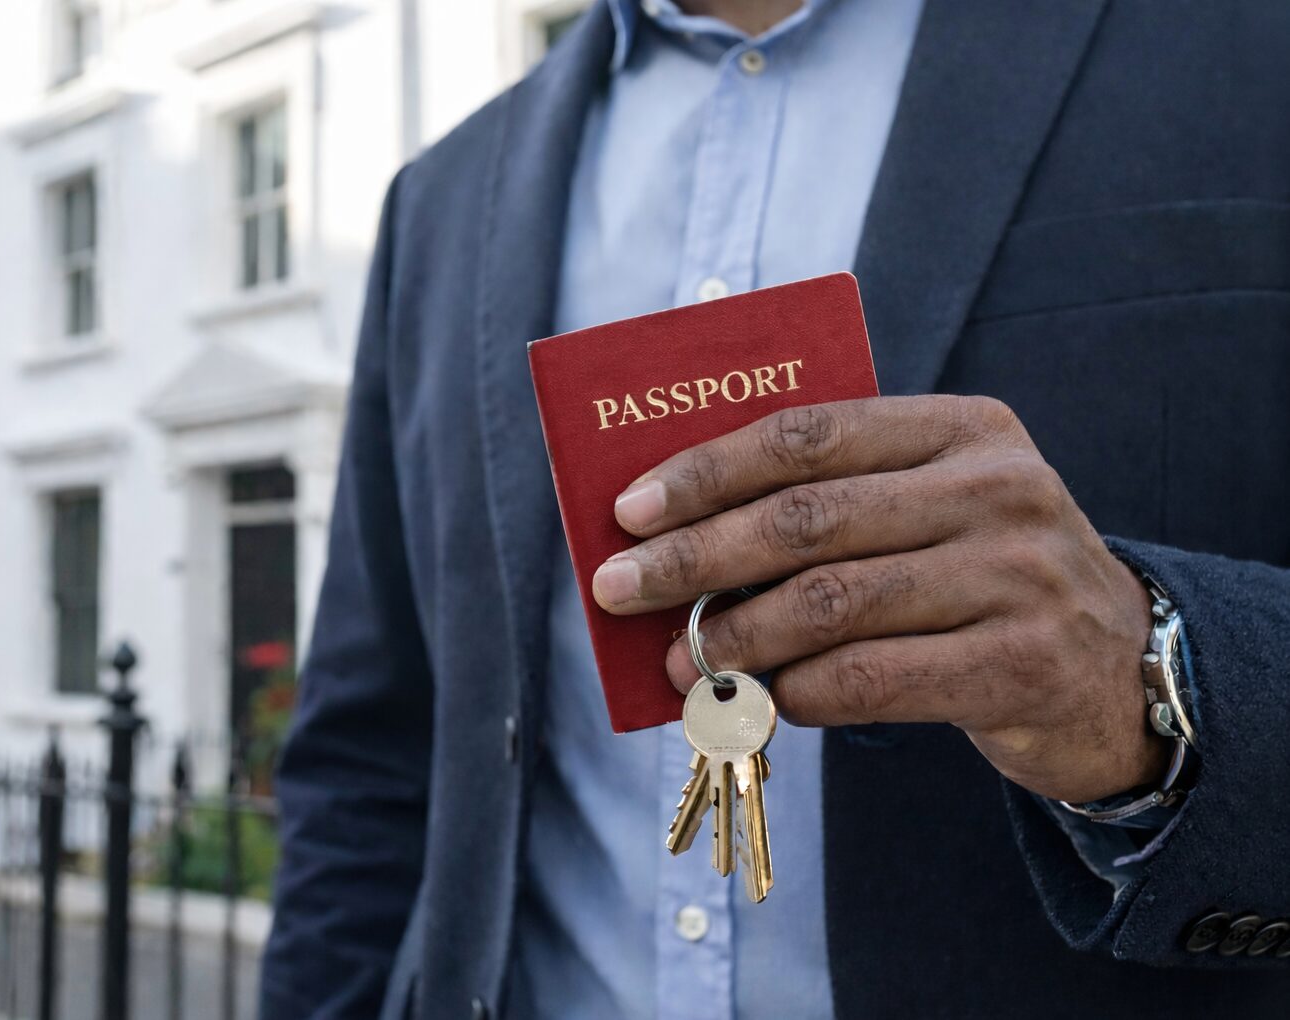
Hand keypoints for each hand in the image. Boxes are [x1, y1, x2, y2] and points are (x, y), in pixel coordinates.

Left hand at [591, 395, 1166, 803]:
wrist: (1115, 668)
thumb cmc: (979, 577)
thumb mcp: (930, 508)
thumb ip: (832, 503)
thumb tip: (675, 538)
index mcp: (962, 428)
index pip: (809, 435)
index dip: (706, 471)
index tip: (628, 510)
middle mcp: (997, 488)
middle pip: (807, 519)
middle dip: (694, 556)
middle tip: (619, 590)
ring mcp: (1018, 576)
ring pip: (833, 603)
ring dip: (734, 637)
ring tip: (683, 662)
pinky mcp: (1024, 664)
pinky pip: (874, 679)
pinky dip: (800, 692)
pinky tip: (764, 698)